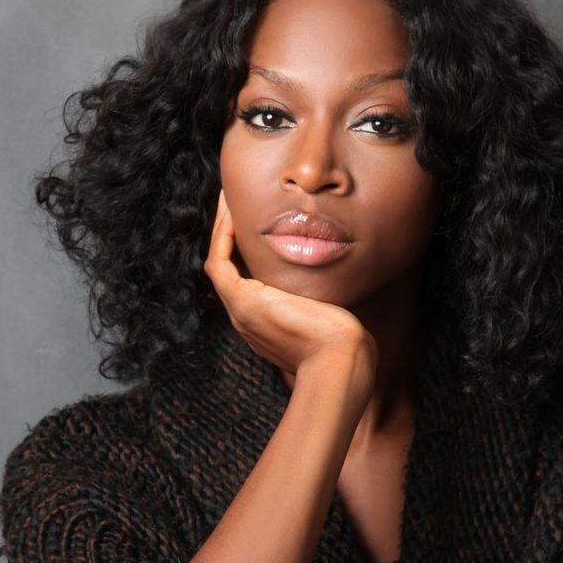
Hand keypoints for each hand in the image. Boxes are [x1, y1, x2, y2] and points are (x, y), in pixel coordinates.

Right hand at [203, 190, 377, 380]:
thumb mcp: (329, 313)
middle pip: (227, 268)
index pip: (245, 278)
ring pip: (219, 263)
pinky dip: (222, 236)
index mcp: (264, 321)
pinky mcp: (244, 302)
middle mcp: (247, 317)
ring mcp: (241, 312)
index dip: (244, 247)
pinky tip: (231, 213)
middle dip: (228, 234)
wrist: (339, 361)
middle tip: (232, 203)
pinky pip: (220, 262)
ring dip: (221, 230)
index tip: (252, 220)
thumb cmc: (343, 343)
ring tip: (227, 200)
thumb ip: (324, 298)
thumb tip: (341, 279)